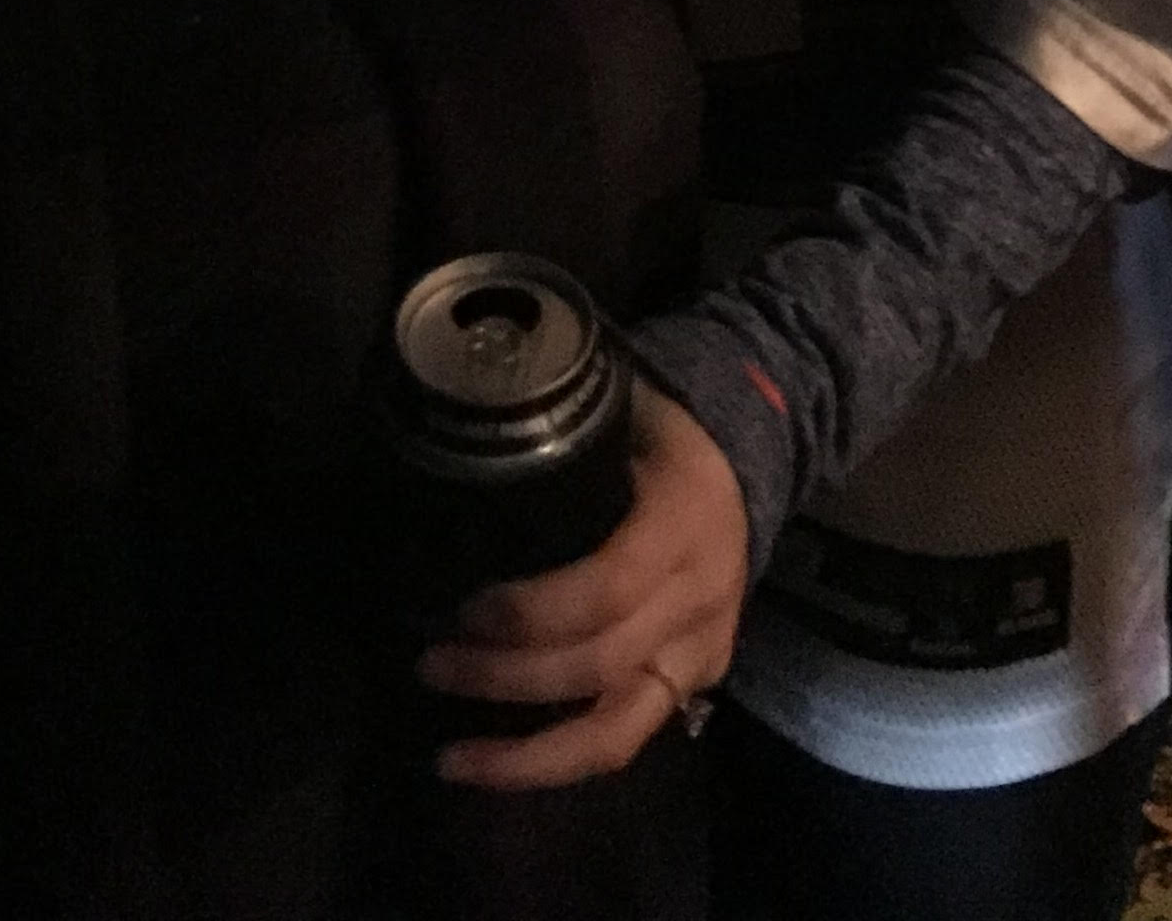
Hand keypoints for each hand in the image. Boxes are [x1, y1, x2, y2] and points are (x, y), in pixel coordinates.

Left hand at [417, 378, 747, 787]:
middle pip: (599, 666)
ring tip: (451, 758)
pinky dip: (558, 759)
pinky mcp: (698, 681)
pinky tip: (498, 762)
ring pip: (618, 733)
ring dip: (527, 756)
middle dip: (505, 677)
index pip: (607, 590)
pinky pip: (626, 737)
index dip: (530, 611)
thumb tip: (463, 449)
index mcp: (684, 519)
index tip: (462, 608)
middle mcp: (700, 597)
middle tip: (430, 665)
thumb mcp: (619, 409)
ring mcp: (703, 650)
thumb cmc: (660, 426)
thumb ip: (557, 438)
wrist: (740, 462)